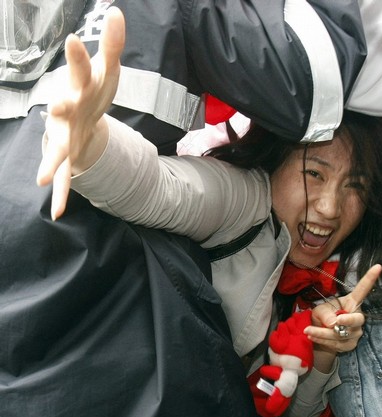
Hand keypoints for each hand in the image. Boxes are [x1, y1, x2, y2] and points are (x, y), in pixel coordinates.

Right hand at [36, 7, 124, 219]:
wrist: (81, 115)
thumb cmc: (93, 89)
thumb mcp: (108, 68)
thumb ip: (113, 43)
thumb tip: (117, 11)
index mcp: (79, 86)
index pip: (80, 68)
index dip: (77, 56)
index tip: (74, 40)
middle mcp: (67, 109)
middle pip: (64, 107)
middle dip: (61, 106)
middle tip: (58, 105)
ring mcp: (65, 134)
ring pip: (58, 148)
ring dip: (53, 161)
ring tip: (44, 177)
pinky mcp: (68, 154)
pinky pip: (67, 176)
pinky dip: (64, 193)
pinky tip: (58, 212)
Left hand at [305, 264, 381, 371]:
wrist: (321, 337)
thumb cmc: (323, 317)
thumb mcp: (320, 310)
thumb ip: (326, 313)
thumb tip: (333, 323)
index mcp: (352, 302)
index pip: (362, 290)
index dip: (370, 278)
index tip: (378, 266)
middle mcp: (357, 317)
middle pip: (356, 319)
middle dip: (347, 321)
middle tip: (336, 321)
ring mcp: (355, 332)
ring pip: (340, 334)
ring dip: (322, 333)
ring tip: (308, 331)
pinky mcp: (350, 345)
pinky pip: (336, 344)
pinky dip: (322, 340)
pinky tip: (312, 336)